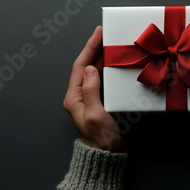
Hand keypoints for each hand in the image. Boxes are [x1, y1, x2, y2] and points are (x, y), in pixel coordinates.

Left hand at [63, 26, 122, 150]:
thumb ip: (91, 91)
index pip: (80, 66)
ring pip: (95, 72)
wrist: (107, 156)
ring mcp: (90, 98)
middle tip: (107, 34)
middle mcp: (80, 95)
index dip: (89, 48)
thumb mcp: (95, 114)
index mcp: (74, 97)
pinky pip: (103, 80)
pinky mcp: (100, 102)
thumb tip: (90, 68)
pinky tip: (116, 63)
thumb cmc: (100, 139)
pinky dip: (109, 69)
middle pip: (86, 66)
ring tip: (112, 44)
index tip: (98, 33)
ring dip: (103, 57)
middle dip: (96, 49)